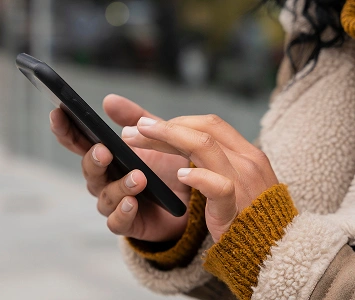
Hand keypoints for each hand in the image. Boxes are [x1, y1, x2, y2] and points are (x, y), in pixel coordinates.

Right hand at [50, 94, 190, 241]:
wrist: (191, 200)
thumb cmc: (166, 166)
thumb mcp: (155, 135)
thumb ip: (133, 118)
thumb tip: (108, 100)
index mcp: (104, 155)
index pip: (77, 141)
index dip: (64, 128)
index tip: (57, 113)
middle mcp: (103, 179)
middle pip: (89, 169)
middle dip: (94, 159)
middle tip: (104, 150)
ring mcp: (113, 202)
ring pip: (105, 196)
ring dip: (120, 186)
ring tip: (139, 178)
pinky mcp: (127, 223)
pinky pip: (117, 221)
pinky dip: (123, 212)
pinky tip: (132, 203)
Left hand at [122, 115, 278, 241]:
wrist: (272, 251)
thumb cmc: (244, 214)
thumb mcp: (229, 179)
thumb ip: (202, 159)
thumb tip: (171, 139)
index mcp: (245, 153)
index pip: (209, 125)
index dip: (177, 121)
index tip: (147, 125)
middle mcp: (246, 162)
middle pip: (202, 130)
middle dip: (165, 126)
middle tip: (134, 126)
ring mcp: (243, 183)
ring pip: (205, 147)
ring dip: (167, 139)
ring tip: (139, 138)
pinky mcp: (235, 210)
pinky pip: (220, 187)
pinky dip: (198, 177)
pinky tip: (179, 176)